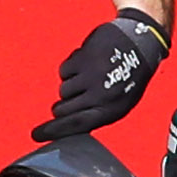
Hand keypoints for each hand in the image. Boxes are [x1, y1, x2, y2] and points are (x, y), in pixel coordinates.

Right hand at [37, 5, 165, 140]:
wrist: (140, 41)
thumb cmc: (129, 75)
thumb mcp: (120, 102)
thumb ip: (95, 114)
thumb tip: (65, 125)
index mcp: (112, 110)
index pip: (76, 125)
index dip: (54, 131)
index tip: (36, 135)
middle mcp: (101, 94)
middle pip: (63, 110)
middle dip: (63, 106)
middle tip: (78, 96)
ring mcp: (92, 75)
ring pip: (63, 90)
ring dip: (72, 85)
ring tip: (92, 76)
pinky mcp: (83, 57)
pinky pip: (64, 71)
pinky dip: (72, 68)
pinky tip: (89, 63)